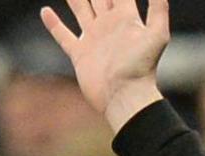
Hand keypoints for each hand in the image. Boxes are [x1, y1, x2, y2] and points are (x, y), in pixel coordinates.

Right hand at [40, 0, 171, 133]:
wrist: (125, 96)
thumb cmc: (142, 68)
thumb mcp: (156, 35)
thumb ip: (159, 9)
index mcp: (125, 17)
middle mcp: (108, 25)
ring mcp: (93, 38)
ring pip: (80, 10)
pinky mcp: (80, 54)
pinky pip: (64, 35)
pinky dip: (54, 24)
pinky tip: (46, 11)